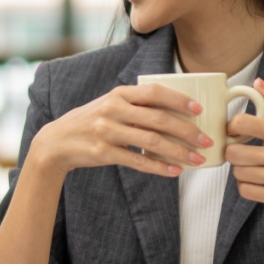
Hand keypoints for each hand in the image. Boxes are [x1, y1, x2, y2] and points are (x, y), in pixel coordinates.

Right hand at [30, 83, 212, 176]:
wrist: (57, 141)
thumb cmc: (91, 122)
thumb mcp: (110, 105)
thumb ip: (135, 105)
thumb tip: (174, 112)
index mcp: (118, 94)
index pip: (154, 92)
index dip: (179, 100)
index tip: (199, 110)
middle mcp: (113, 110)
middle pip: (158, 119)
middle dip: (187, 131)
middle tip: (206, 140)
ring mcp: (107, 131)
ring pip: (151, 142)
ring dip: (178, 152)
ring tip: (197, 159)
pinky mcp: (103, 153)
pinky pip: (137, 161)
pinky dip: (158, 167)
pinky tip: (174, 171)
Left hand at [225, 78, 263, 213]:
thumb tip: (258, 83)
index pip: (242, 124)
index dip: (232, 126)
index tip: (236, 131)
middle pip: (233, 152)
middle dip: (233, 150)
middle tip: (241, 150)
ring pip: (238, 173)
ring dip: (240, 169)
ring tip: (252, 165)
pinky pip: (246, 191)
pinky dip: (246, 186)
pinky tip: (257, 179)